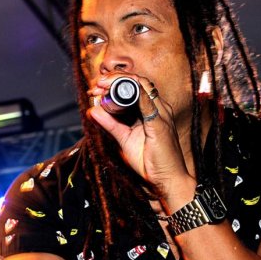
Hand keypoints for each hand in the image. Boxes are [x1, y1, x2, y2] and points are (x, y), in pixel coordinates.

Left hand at [88, 74, 195, 210]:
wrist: (168, 181)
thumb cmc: (150, 162)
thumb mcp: (124, 140)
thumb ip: (110, 125)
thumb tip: (93, 111)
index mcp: (152, 110)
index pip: (134, 86)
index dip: (113, 83)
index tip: (96, 88)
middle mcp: (159, 108)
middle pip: (137, 81)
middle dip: (113, 79)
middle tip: (96, 84)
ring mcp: (162, 114)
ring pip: (142, 85)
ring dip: (119, 82)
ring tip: (101, 85)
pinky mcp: (160, 124)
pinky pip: (147, 102)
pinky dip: (131, 93)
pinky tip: (116, 92)